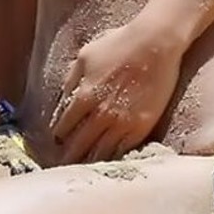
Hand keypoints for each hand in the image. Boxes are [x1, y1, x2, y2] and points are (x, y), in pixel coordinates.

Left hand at [49, 18, 183, 163]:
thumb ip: (72, 79)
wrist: (155, 44)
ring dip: (89, 162)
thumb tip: (64, 98)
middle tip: (63, 166)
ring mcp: (122, 123)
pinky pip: (123, 151)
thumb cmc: (119, 44)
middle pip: (79, 145)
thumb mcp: (85, 56)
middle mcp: (101, 114)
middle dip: (69, 157)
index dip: (59, 136)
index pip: (64, 127)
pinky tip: (108, 162)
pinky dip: (113, 158)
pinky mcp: (142, 127)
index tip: (57, 141)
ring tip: (83, 169)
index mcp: (84, 96)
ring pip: (100, 153)